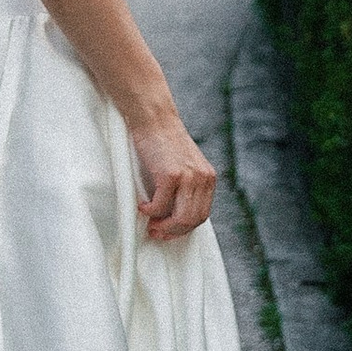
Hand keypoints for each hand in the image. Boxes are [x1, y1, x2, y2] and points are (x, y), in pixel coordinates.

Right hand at [130, 111, 216, 243]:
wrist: (154, 119)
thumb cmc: (163, 142)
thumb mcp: (184, 165)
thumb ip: (187, 186)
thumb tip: (175, 214)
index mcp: (208, 178)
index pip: (202, 214)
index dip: (185, 228)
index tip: (169, 231)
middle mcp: (203, 178)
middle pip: (193, 220)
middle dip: (173, 231)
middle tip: (156, 231)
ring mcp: (188, 177)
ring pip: (180, 218)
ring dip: (163, 226)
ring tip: (150, 223)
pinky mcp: (170, 175)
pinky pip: (160, 206)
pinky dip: (150, 211)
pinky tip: (142, 206)